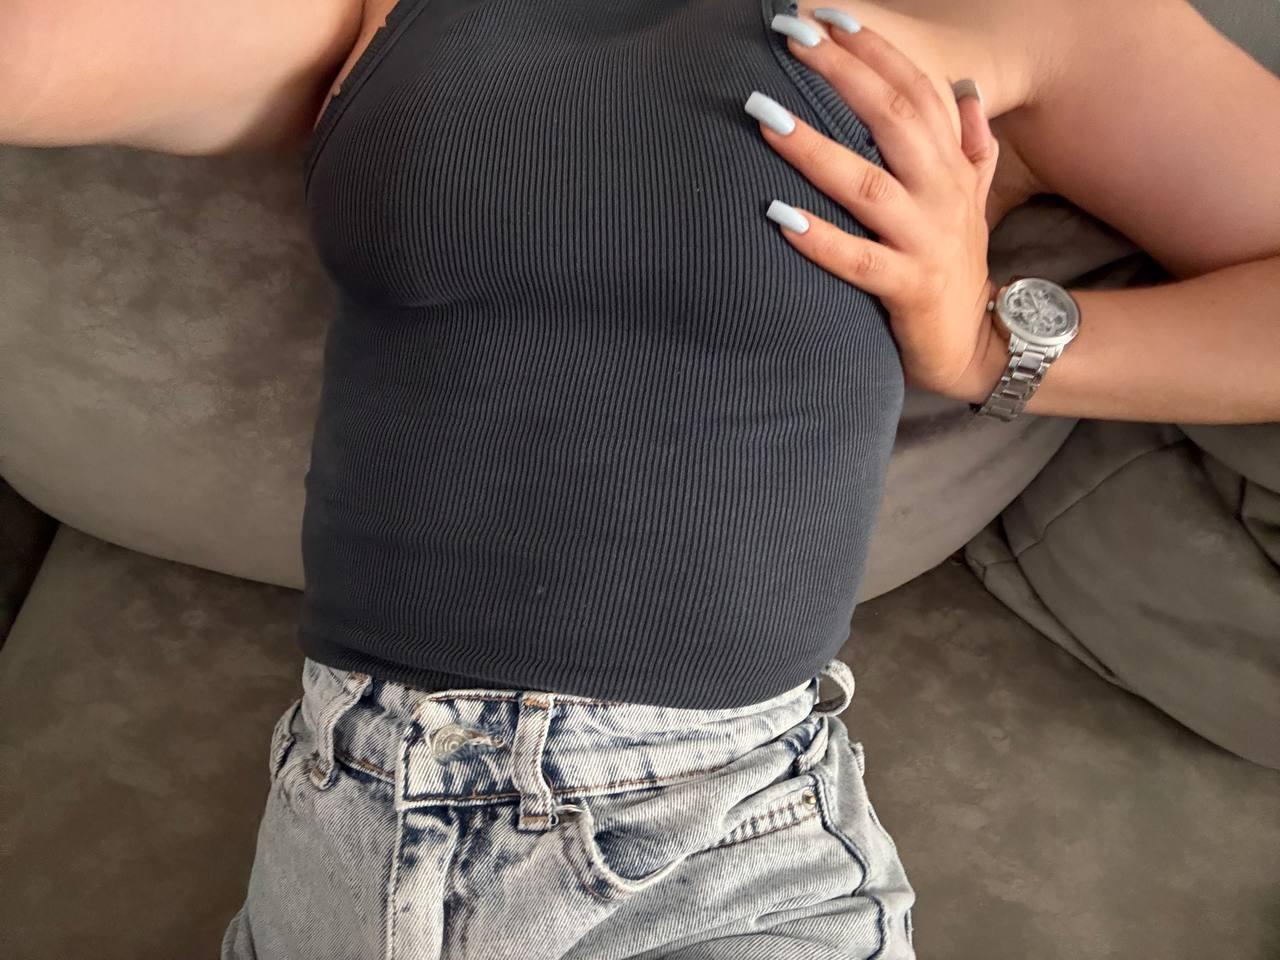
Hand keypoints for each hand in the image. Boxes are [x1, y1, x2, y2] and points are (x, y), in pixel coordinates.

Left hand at [747, 14, 1000, 398]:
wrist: (977, 342)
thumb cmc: (956, 265)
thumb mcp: (971, 199)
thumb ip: (970, 146)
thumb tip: (965, 91)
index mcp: (952, 166)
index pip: (916, 91)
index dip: (875, 51)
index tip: (829, 17)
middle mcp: (942, 194)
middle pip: (891, 120)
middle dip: (840, 74)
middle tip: (790, 38)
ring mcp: (926, 241)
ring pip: (868, 185)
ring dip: (814, 149)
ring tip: (764, 117)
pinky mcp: (908, 289)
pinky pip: (858, 261)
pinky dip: (819, 239)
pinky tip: (776, 216)